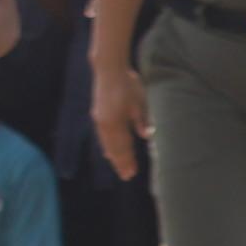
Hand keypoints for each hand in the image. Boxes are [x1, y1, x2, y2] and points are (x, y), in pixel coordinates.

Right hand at [92, 59, 145, 181]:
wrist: (108, 69)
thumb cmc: (127, 84)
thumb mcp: (138, 101)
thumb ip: (141, 119)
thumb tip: (147, 135)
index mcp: (115, 122)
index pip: (123, 146)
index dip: (127, 160)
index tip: (132, 172)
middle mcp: (104, 123)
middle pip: (113, 147)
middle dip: (120, 162)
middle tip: (126, 176)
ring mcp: (99, 119)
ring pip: (106, 142)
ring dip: (113, 155)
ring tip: (117, 166)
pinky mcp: (98, 115)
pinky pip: (103, 135)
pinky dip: (106, 145)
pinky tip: (108, 152)